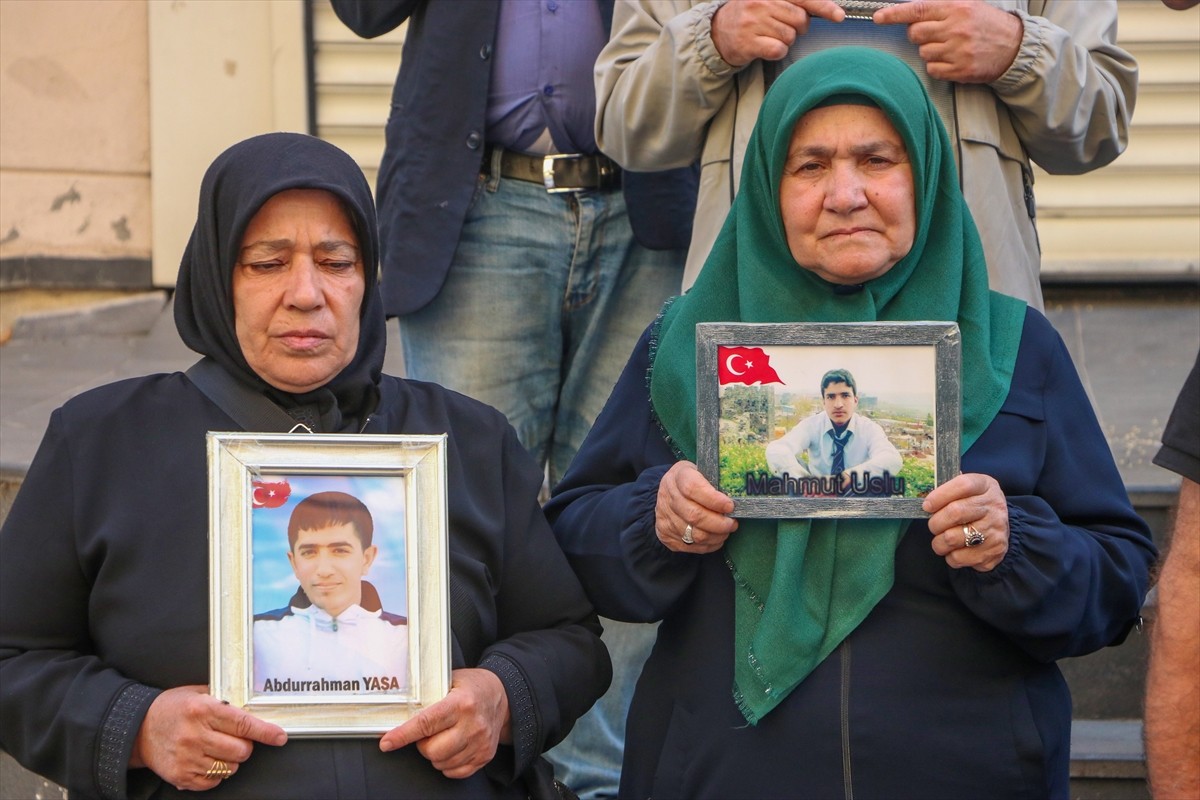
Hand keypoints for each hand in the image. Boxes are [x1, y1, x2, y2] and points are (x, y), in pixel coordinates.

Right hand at [130, 685, 286, 790]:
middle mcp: (195, 735)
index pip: (243, 724)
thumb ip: (223, 699)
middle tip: (233, 738)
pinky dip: (216, 773)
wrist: (137, 729)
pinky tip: (205, 760)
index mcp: (202, 710)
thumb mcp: (196, 693)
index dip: (266, 732)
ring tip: (216, 748)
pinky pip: (214, 781)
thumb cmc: (171, 708)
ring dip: (230, 760)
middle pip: (241, 750)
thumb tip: (253, 706)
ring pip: (230, 768)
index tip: (279, 737)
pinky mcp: (181, 776)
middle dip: (244, 745)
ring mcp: (187, 758)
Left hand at [379, 668, 509, 778]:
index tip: (387, 743)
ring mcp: (480, 743)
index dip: (403, 735)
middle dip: (422, 744)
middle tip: (429, 732)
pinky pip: (455, 772)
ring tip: (443, 737)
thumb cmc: (473, 687)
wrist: (503, 695)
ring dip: (435, 754)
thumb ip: (429, 695)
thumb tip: (400, 711)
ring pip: (441, 763)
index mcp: (461, 703)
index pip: (426, 723)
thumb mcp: (450, 680)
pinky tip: (452, 748)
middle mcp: (472, 725)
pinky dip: (447, 763)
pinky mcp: (485, 756)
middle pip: (432, 750)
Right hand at [655, 461, 737, 553]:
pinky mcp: (666, 535)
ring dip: (716, 536)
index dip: (714, 500)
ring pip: (695, 535)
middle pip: (694, 516)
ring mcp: (665, 518)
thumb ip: (716, 482)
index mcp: (678, 477)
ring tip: (726, 530)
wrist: (668, 493)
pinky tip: (716, 537)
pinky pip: (692, 546)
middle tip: (732, 523)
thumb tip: (738, 497)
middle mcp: (668, 497)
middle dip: (719, 523)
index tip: (730, 506)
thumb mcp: (702, 470)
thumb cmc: (692, 481)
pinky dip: (709, 545)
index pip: (693, 489)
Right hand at [711, 0, 845, 66]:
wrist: (718, 31)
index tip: (839, 16)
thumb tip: (825, 8)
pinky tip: (766, 47)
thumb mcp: (768, 0)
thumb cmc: (750, 15)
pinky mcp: (748, 43)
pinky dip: (777, 52)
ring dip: (785, 41)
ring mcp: (753, 23)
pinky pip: (778, 50)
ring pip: (789, 37)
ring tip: (769, 36)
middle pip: (799, 20)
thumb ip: (792, 2)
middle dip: (798, 28)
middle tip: (783, 28)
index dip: (824, 7)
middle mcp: (761, 4)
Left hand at [873, 0, 1022, 83]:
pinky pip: (932, 70)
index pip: (918, 10)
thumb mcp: (968, 6)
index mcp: (956, 9)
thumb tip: (912, 14)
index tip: (878, 17)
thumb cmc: (987, 25)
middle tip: (934, 34)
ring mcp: (958, 51)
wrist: (1015, 46)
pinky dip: (938, 66)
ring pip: (923, 53)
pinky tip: (953, 60)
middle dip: (919, 35)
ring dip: (931, 51)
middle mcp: (956, 28)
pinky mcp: (960, 70)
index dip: (894, 14)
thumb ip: (941, 9)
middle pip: (915, 34)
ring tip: (951, 47)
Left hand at [922, 472, 1009, 571]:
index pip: (963, 485)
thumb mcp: (968, 491)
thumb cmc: (975, 507)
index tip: (927, 506)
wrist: (1000, 530)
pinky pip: (958, 557)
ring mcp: (995, 531)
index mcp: (986, 486)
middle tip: (933, 526)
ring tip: (941, 540)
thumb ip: (949, 492)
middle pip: (955, 512)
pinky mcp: (993, 552)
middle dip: (935, 522)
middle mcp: (994, 507)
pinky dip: (949, 556)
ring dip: (939, 542)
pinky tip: (954, 550)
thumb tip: (926, 501)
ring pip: (952, 538)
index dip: (940, 495)